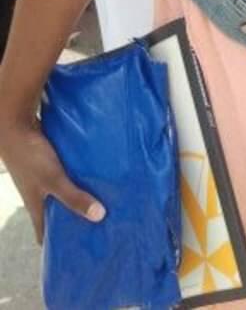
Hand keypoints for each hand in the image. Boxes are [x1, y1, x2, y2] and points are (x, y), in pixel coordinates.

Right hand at [0, 115, 104, 242]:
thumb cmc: (30, 155)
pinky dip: (75, 175)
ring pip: (60, 191)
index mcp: (34, 205)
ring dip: (76, 194)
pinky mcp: (46, 159)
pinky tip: (92, 171)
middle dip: (72, 218)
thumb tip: (99, 216)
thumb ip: (74, 197)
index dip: (56, 244)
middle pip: (54, 212)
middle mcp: (37, 193)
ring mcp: (40, 176)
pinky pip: (63, 172)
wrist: (14, 123)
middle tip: (98, 222)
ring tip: (102, 197)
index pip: (43, 233)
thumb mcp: (54, 179)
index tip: (74, 251)